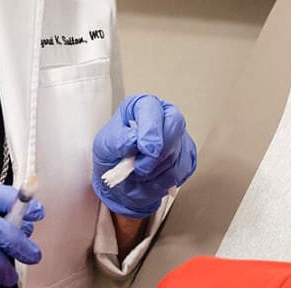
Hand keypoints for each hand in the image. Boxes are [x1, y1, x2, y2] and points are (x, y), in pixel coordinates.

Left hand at [92, 94, 196, 218]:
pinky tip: (149, 182)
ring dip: (154, 172)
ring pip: (176, 154)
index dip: (151, 130)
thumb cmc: (112, 158)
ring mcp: (178, 137)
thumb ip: (118, 141)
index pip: (152, 108)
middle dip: (156, 153)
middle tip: (140, 168)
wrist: (118, 184)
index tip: (145, 149)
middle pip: (174, 126)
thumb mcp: (104, 146)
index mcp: (141, 106)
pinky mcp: (187, 158)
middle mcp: (163, 116)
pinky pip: (181, 173)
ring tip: (136, 175)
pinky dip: (161, 183)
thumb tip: (134, 140)